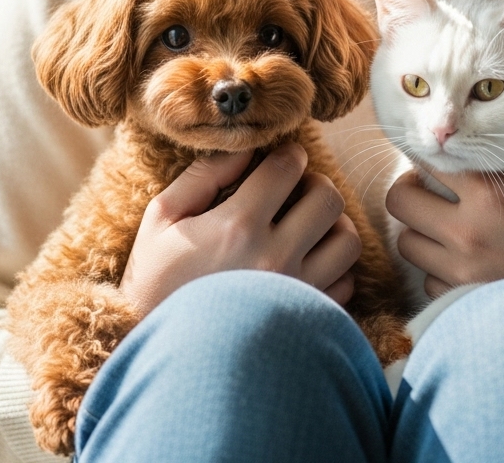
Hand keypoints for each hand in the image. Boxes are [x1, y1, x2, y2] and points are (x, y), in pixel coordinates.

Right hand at [119, 142, 362, 316]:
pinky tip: (305, 264)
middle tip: (294, 191)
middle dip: (313, 184)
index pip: (289, 167)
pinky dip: (334, 268)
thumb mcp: (161, 220)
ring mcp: (296, 290)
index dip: (287, 155)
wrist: (163, 354)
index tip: (280, 161)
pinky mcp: (307, 319)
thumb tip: (244, 149)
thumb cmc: (155, 283)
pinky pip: (346, 282)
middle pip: (328, 198)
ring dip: (331, 225)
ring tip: (306, 226)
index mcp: (237, 225)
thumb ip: (202, 177)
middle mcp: (274, 256)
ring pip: (347, 239)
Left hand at [387, 106, 503, 331]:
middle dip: (412, 189)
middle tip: (433, 187)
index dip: (429, 149)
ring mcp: (464, 271)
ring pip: (407, 243)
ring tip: (444, 222)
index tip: (437, 150)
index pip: (427, 158)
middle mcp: (468, 232)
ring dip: (420, 230)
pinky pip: (426, 282)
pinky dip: (436, 270)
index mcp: (492, 192)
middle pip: (401, 200)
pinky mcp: (468, 302)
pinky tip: (461, 259)